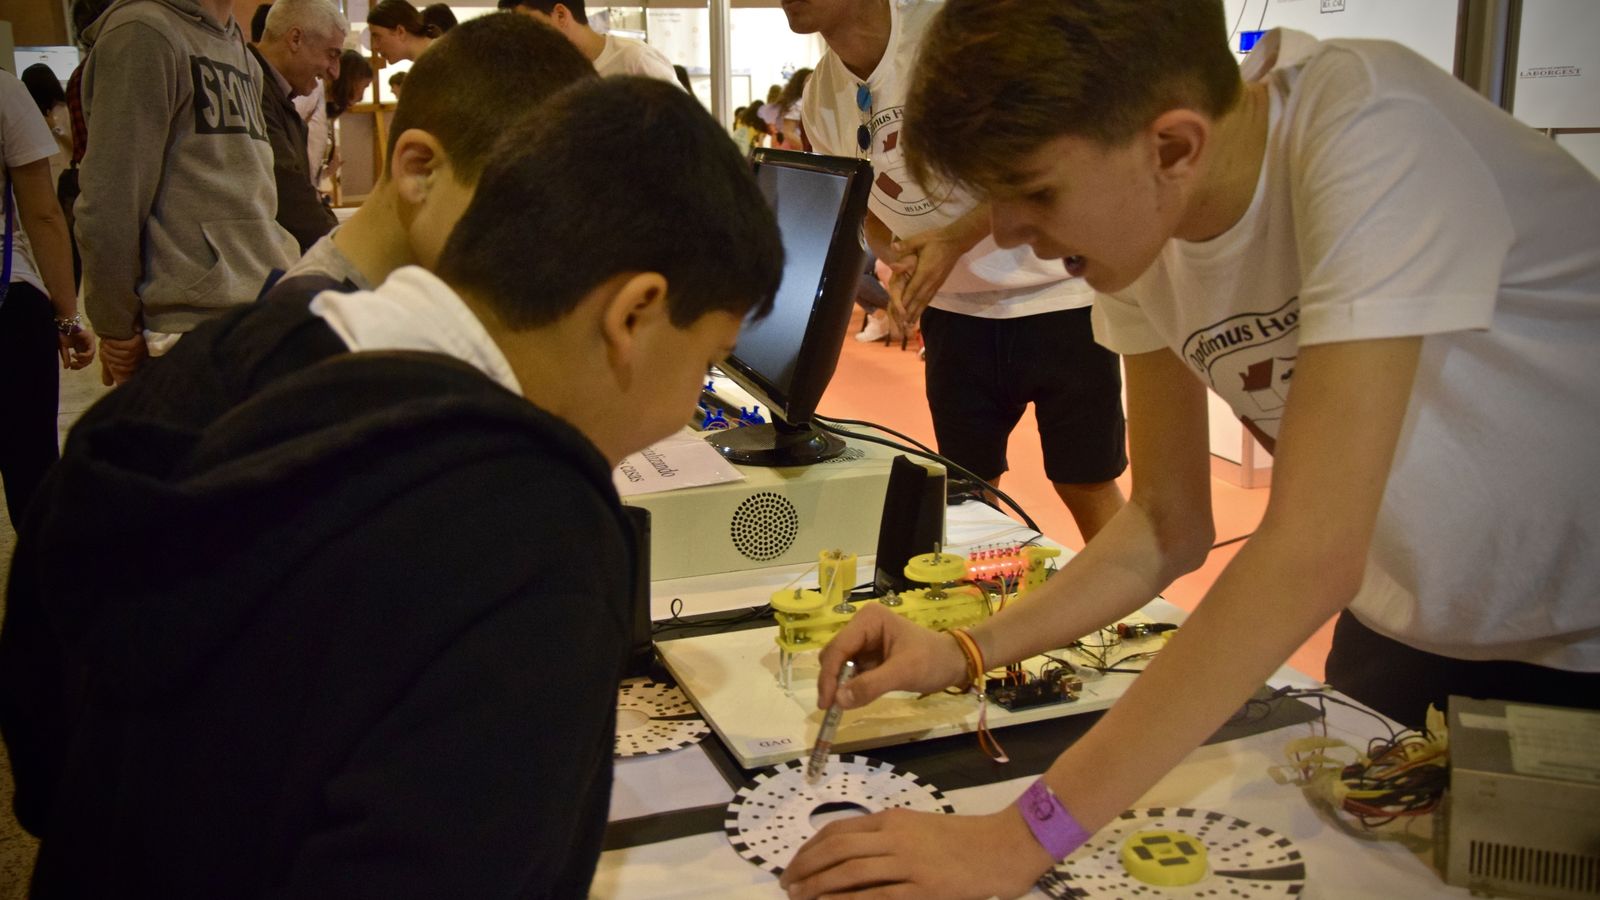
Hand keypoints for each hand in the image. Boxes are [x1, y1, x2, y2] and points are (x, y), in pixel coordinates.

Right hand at [58, 326, 95, 369]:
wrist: (64, 323)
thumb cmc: (62, 333)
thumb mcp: (63, 348)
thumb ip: (66, 357)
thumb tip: (67, 368)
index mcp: (80, 348)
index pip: (83, 361)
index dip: (78, 366)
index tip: (70, 367)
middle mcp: (86, 347)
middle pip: (88, 361)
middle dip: (80, 365)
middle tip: (72, 365)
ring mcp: (90, 343)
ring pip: (91, 358)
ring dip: (82, 361)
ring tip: (73, 358)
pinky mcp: (91, 340)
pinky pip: (91, 352)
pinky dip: (84, 356)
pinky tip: (75, 355)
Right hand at [98, 333, 147, 384]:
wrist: (117, 322)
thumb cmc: (113, 342)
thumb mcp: (109, 358)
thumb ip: (108, 371)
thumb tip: (108, 385)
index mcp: (136, 362)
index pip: (129, 372)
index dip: (118, 369)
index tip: (110, 363)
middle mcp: (142, 356)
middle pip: (127, 363)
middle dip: (112, 358)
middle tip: (103, 350)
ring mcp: (142, 347)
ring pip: (126, 355)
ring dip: (112, 350)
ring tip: (105, 344)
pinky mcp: (140, 339)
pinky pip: (128, 346)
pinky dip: (116, 344)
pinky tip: (109, 340)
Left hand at [778, 807, 1053, 899]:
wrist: (1002, 847)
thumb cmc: (961, 840)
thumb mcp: (917, 828)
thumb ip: (885, 837)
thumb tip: (846, 853)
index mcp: (891, 820)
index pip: (837, 831)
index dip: (808, 848)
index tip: (793, 865)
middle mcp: (895, 838)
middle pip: (836, 849)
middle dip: (804, 868)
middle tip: (787, 885)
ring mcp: (908, 864)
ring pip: (849, 871)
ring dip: (818, 886)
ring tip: (800, 898)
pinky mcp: (923, 889)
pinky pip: (875, 896)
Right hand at [815, 603, 966, 709]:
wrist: (954, 664)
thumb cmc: (933, 661)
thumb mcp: (903, 672)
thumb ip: (870, 685)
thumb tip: (839, 700)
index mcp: (868, 619)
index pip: (838, 647)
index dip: (829, 676)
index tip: (826, 704)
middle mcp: (862, 626)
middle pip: (834, 655)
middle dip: (832, 681)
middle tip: (833, 708)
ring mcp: (864, 642)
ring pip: (839, 665)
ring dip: (839, 686)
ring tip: (841, 706)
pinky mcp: (868, 657)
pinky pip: (850, 673)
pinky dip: (849, 687)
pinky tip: (852, 699)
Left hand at [883, 210, 987, 334]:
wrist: (956, 241)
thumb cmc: (936, 239)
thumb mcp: (920, 239)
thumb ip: (906, 245)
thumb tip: (893, 248)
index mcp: (925, 271)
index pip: (912, 289)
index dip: (905, 302)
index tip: (898, 313)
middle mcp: (931, 280)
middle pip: (918, 300)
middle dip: (909, 314)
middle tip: (902, 326)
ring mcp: (936, 283)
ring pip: (924, 301)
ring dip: (916, 314)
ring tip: (909, 326)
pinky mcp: (939, 283)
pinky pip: (930, 298)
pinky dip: (923, 307)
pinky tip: (919, 313)